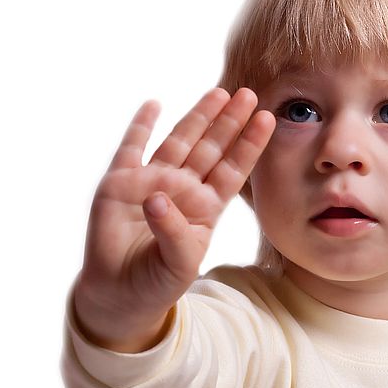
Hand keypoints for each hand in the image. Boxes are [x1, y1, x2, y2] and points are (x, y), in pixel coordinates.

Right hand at [74, 87, 275, 351]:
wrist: (121, 294)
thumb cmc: (159, 281)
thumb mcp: (178, 262)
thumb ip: (173, 232)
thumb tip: (157, 197)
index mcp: (205, 207)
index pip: (233, 168)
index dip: (249, 144)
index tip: (268, 118)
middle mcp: (182, 188)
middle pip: (211, 147)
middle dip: (230, 121)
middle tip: (249, 93)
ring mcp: (151, 181)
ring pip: (179, 141)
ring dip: (197, 117)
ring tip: (218, 93)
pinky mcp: (119, 183)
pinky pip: (132, 147)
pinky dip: (141, 125)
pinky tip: (154, 104)